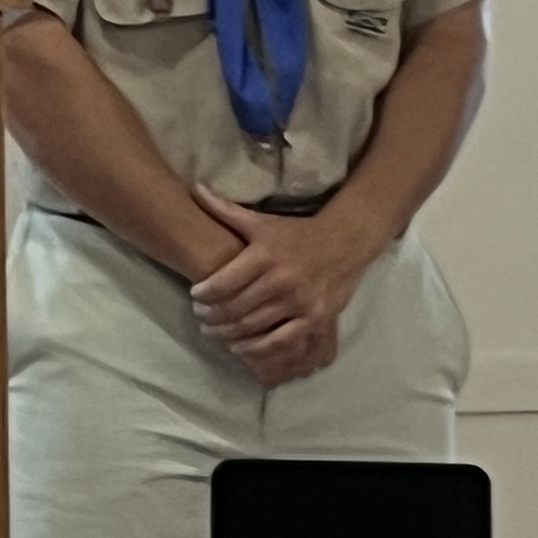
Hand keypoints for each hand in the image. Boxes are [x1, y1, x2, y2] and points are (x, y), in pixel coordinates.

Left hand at [187, 187, 381, 388]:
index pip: (223, 283)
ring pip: (254, 326)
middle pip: (235, 308)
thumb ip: (225, 210)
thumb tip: (193, 189)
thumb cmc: (295, 233)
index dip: (203, 294)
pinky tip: (240, 347)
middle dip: (211, 316)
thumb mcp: (261, 222)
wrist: (344, 243)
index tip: (194, 297)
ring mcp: (299, 302)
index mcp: (263, 255)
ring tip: (213, 333)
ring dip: (227, 334)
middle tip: (200, 318)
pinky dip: (256, 349)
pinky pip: (280, 341)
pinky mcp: (315, 319)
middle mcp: (280, 280)